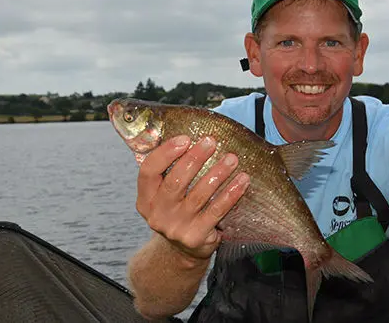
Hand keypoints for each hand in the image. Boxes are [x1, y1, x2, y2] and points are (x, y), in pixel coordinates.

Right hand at [135, 135, 249, 260]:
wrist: (184, 250)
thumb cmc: (179, 212)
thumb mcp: (165, 196)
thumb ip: (170, 172)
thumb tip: (193, 139)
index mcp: (145, 199)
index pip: (148, 171)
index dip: (166, 153)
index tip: (186, 138)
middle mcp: (157, 214)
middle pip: (175, 181)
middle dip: (195, 159)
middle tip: (211, 142)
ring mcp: (176, 227)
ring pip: (199, 195)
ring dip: (217, 173)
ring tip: (232, 158)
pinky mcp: (196, 236)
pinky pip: (217, 210)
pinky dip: (231, 193)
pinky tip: (242, 180)